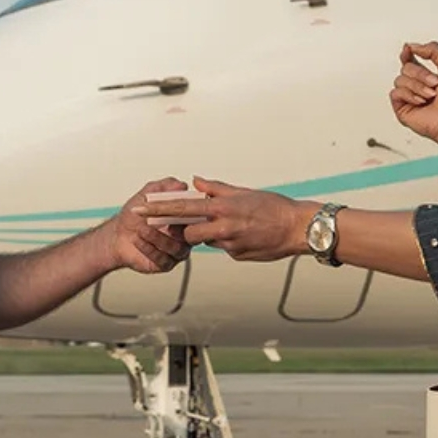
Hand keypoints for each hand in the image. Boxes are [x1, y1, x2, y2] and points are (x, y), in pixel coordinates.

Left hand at [99, 177, 193, 273]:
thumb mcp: (147, 195)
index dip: (188, 211)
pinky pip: (162, 259)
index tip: (176, 206)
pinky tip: (139, 239)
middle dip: (175, 225)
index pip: (196, 216)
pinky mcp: (165, 264)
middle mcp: (183, 236)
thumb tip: (181, 185)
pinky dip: (149, 248)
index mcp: (183, 219)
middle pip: (190, 234)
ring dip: (158, 237)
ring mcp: (175, 251)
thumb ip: (164, 187)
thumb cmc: (133, 218)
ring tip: (142, 228)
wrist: (118, 236)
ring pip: (176, 248)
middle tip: (160, 218)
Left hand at [146, 176, 312, 262]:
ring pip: (206, 240)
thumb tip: (195, 181)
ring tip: (227, 223)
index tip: (140, 209)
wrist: (298, 229)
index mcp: (222, 208)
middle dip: (178, 228)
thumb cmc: (273, 206)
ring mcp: (229, 245)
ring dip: (207, 233)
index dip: (159, 209)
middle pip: (188, 232)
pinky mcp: (237, 255)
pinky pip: (223, 247)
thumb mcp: (243, 192)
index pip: (182, 209)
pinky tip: (246, 234)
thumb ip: (216, 188)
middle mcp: (222, 227)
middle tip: (169, 224)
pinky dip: (227, 240)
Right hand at [390, 41, 437, 146]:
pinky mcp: (401, 108)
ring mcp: (408, 97)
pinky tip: (420, 101)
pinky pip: (396, 93)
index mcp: (427, 76)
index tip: (408, 49)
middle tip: (435, 83)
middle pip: (405, 67)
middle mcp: (416, 86)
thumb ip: (432, 49)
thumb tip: (411, 46)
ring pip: (400, 79)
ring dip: (417, 86)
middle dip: (420, 74)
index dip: (407, 53)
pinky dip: (409, 95)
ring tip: (430, 95)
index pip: (410, 60)